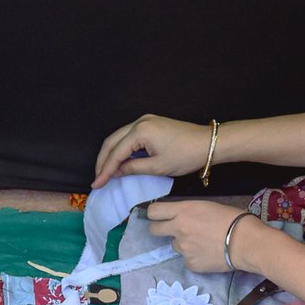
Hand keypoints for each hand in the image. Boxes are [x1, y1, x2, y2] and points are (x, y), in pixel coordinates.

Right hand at [93, 114, 212, 186]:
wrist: (208, 143)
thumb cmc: (185, 156)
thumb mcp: (157, 167)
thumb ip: (132, 169)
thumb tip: (114, 173)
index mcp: (140, 131)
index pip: (116, 153)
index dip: (105, 170)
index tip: (96, 184)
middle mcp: (139, 122)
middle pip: (112, 141)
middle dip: (103, 161)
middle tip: (98, 178)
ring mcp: (145, 120)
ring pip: (118, 137)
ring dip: (110, 154)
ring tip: (105, 171)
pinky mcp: (150, 123)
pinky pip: (128, 135)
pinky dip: (120, 148)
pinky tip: (118, 160)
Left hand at [143, 197, 249, 273]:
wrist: (246, 242)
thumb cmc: (234, 219)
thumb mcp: (208, 206)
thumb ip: (190, 212)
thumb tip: (183, 217)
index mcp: (183, 211)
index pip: (154, 211)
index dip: (155, 213)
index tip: (159, 216)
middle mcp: (178, 229)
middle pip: (154, 230)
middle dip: (160, 229)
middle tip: (172, 230)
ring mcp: (183, 248)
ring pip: (175, 245)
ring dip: (184, 243)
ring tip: (203, 243)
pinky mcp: (190, 264)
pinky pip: (187, 259)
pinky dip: (195, 257)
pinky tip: (209, 254)